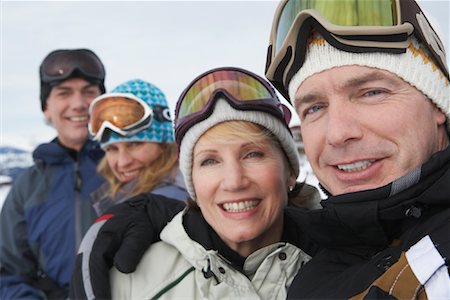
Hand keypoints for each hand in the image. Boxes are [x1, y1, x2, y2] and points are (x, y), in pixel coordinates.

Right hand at [69, 193, 184, 298]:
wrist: (132, 215)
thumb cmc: (137, 225)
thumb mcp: (139, 232)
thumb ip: (132, 249)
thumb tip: (122, 268)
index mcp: (98, 242)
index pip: (92, 270)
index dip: (95, 289)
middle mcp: (86, 251)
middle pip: (81, 280)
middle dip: (87, 297)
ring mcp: (85, 259)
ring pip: (78, 283)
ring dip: (83, 296)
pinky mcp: (88, 265)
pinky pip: (82, 283)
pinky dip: (84, 294)